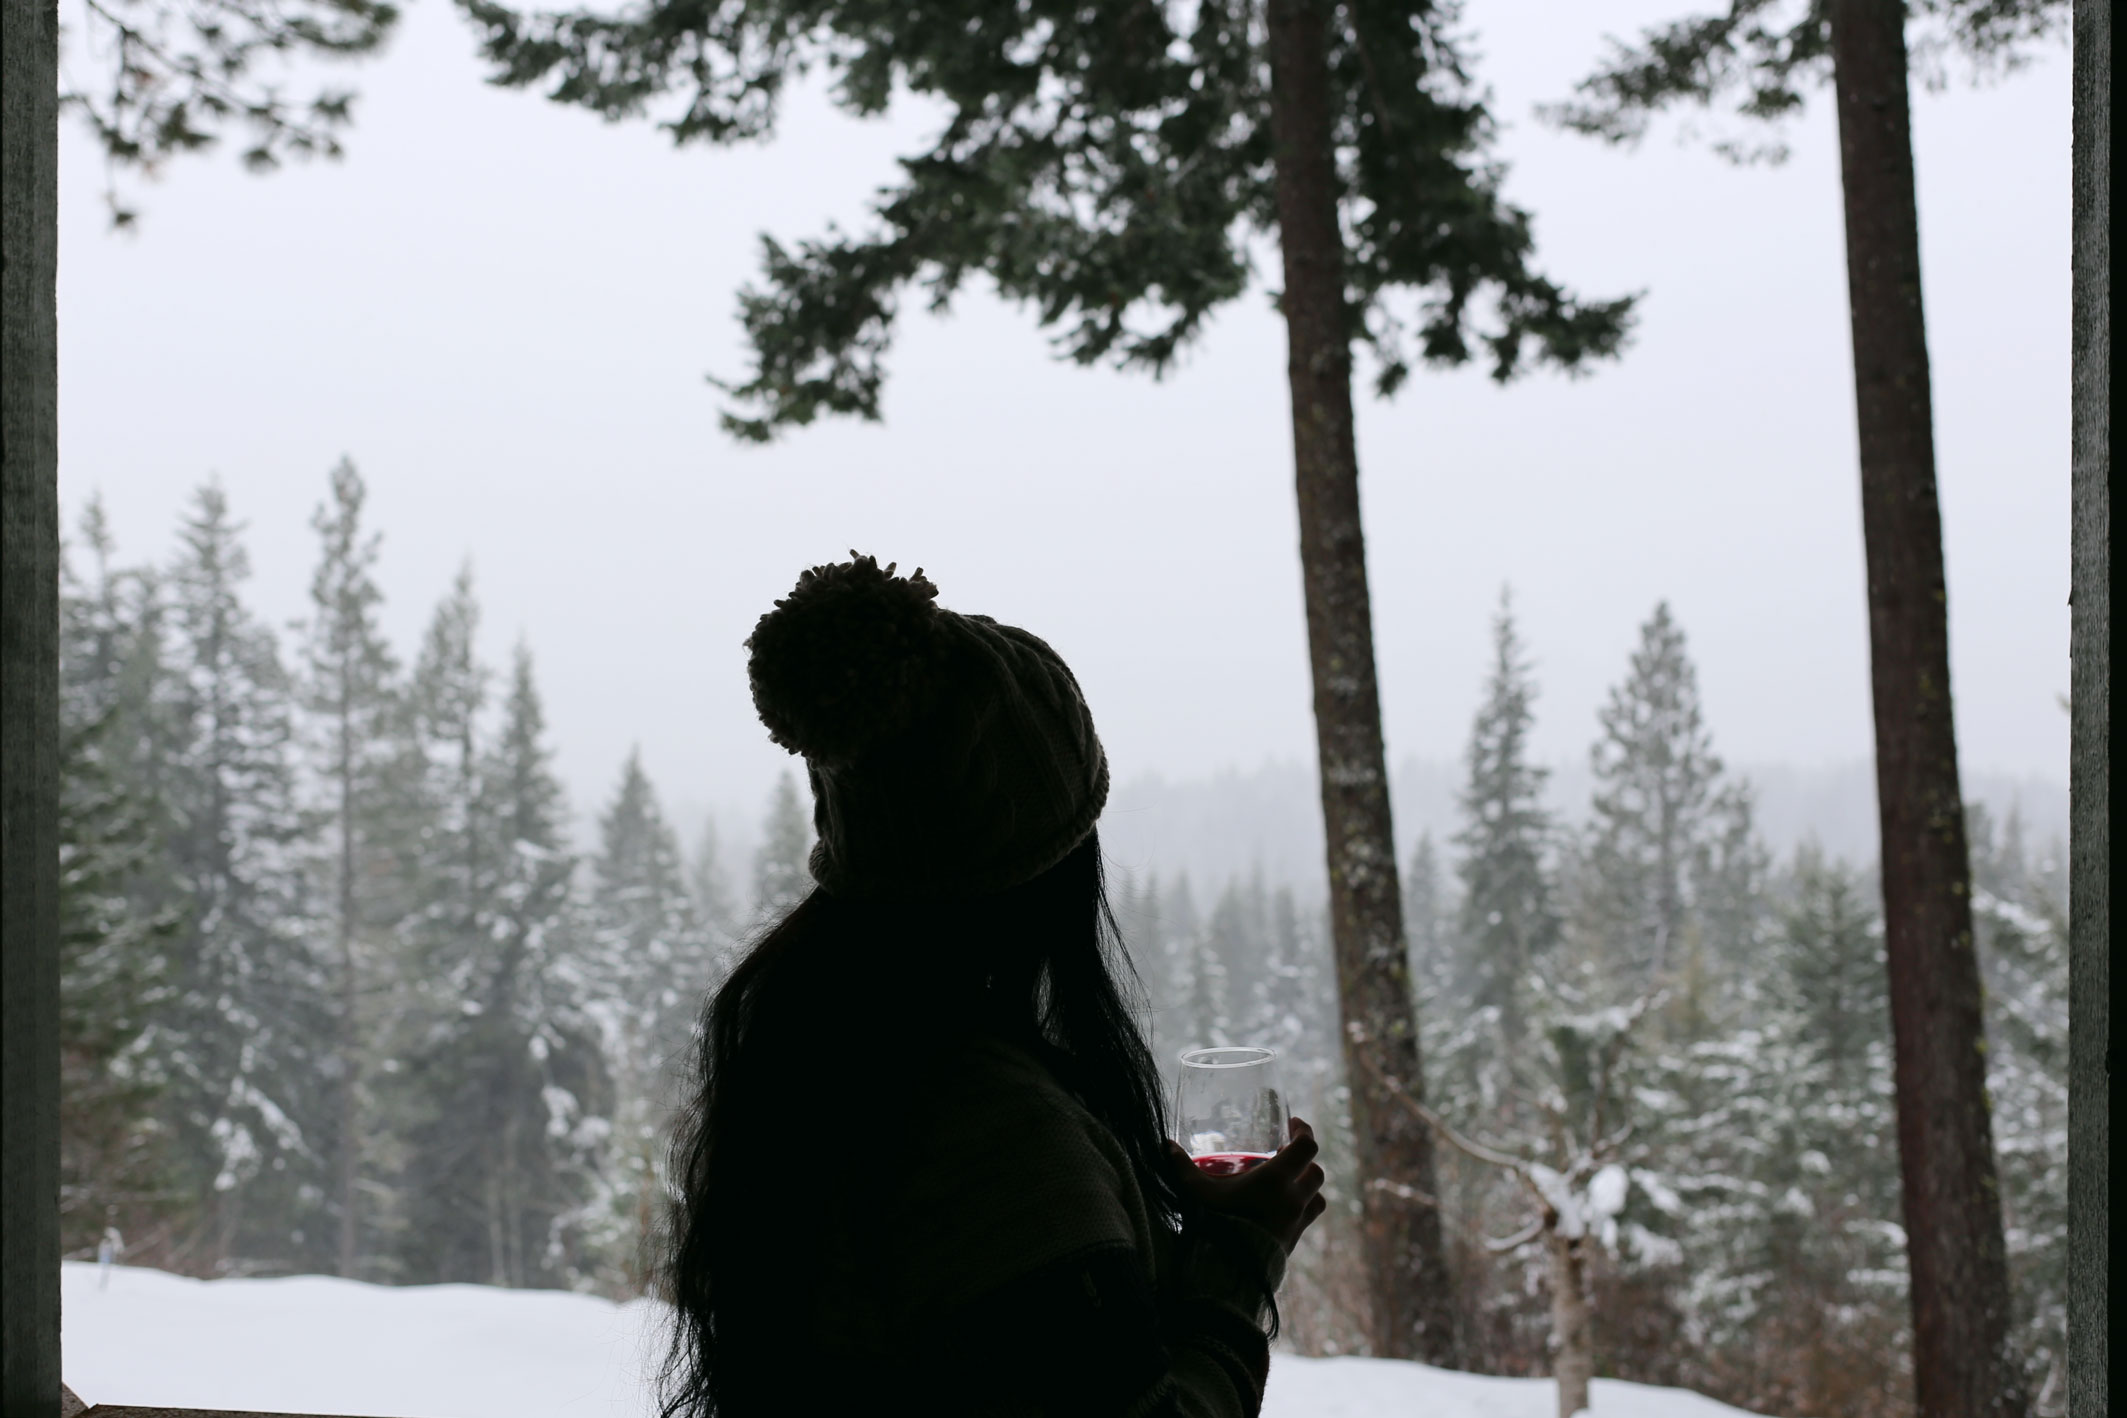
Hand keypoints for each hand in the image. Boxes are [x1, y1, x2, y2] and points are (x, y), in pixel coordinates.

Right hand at [1166, 1117, 1327, 1254]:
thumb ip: (1182, 1167)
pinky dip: (1303, 1208)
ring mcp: (1297, 1221)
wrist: (1228, 1272)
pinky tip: (1285, 1208)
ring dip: (1308, 1186)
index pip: (1306, 1147)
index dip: (1304, 1131)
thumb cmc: (1214, 1225)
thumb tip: (1166, 1144)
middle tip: (1287, 1155)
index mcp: (1275, 1180)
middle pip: (1316, 1170)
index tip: (1293, 1126)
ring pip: (1317, 1196)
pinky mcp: (1294, 1240)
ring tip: (1290, 1182)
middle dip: (1305, 1161)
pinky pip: (1308, 1218)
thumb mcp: (1196, 1192)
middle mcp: (1292, 1199)